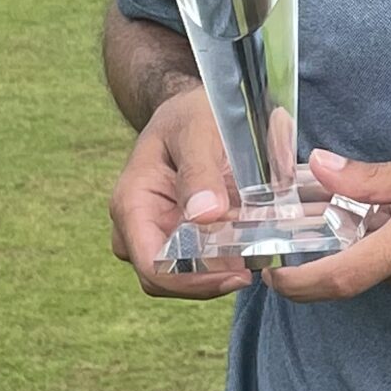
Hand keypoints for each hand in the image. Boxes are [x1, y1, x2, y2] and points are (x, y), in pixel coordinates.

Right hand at [108, 85, 252, 299]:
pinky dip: (223, 257)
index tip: (238, 273)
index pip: (152, 266)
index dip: (191, 282)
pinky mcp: (178, 233)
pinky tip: (251, 242)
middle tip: (256, 264)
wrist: (192, 108)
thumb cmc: (190, 113)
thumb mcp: (197, 130)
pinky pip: (198, 260)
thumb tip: (205, 216)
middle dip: (209, 279)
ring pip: (183, 274)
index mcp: (132, 202)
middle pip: (166, 278)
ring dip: (218, 270)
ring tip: (258, 251)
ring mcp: (156, 232)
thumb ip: (198, 172)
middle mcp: (137, 225)